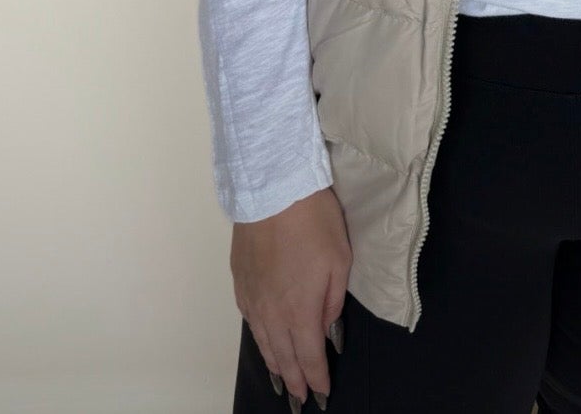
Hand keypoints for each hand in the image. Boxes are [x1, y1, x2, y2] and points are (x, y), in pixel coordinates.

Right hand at [231, 186, 351, 408]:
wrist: (272, 188)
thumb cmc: (313, 220)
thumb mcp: (340, 260)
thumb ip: (333, 301)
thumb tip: (329, 331)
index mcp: (299, 310)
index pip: (309, 357)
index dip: (316, 378)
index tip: (322, 395)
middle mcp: (272, 313)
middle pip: (283, 357)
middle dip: (295, 382)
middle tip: (301, 402)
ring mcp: (252, 298)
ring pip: (264, 343)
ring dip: (275, 366)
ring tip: (283, 384)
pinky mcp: (240, 282)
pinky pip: (250, 322)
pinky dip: (260, 341)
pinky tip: (264, 344)